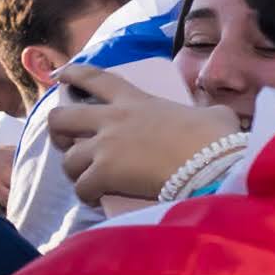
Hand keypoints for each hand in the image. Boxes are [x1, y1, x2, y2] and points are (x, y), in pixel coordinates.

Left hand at [48, 63, 240, 203]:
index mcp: (136, 101)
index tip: (61, 77)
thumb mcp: (212, 114)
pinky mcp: (104, 174)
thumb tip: (215, 118)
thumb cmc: (216, 138)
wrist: (212, 165)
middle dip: (58, 130)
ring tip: (88, 179)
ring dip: (75, 170)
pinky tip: (97, 199)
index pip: (95, 79)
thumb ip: (203, 112)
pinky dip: (87, 194)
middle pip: (62, 118)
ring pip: (67, 159)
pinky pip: (81, 187)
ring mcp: (105, 147)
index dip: (73, 75)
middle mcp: (112, 120)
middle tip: (67, 141)